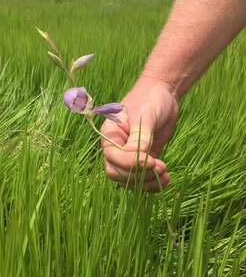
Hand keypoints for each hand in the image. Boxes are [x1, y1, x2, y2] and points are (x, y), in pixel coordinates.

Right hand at [101, 77, 178, 192]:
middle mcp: (116, 147)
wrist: (164, 93)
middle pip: (118, 173)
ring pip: (130, 179)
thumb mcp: (145, 115)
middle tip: (160, 167)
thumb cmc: (150, 99)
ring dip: (147, 182)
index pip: (112, 157)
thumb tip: (138, 157)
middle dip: (138, 175)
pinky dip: (153, 183)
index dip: (129, 163)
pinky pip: (143, 177)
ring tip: (166, 175)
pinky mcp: (144, 159)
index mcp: (110, 134)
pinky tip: (167, 180)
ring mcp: (129, 155)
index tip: (151, 160)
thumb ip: (141, 137)